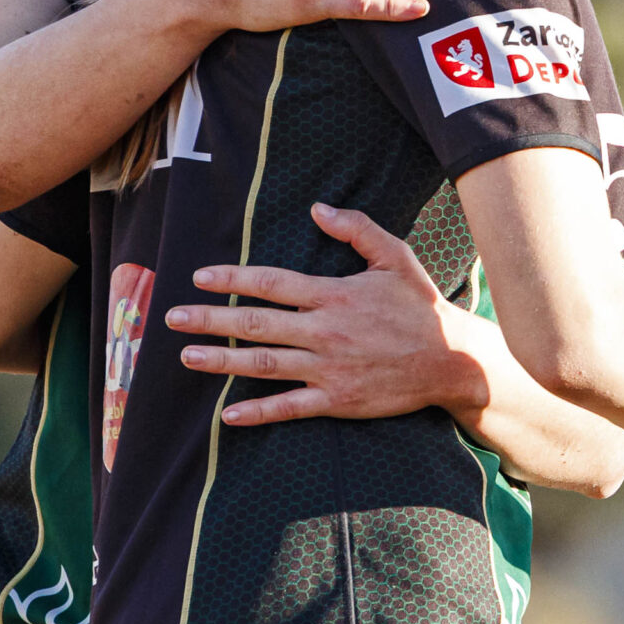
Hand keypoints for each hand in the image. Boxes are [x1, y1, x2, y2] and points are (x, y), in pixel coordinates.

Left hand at [170, 204, 482, 424]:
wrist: (452, 360)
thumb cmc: (421, 306)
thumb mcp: (394, 257)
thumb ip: (356, 229)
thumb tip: (317, 209)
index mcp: (333, 295)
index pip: (270, 284)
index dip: (231, 279)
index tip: (200, 277)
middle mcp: (324, 331)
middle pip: (255, 324)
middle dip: (210, 319)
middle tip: (172, 318)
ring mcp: (329, 369)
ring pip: (264, 364)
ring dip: (222, 361)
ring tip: (187, 356)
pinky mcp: (338, 400)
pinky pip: (290, 408)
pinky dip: (258, 412)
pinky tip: (229, 414)